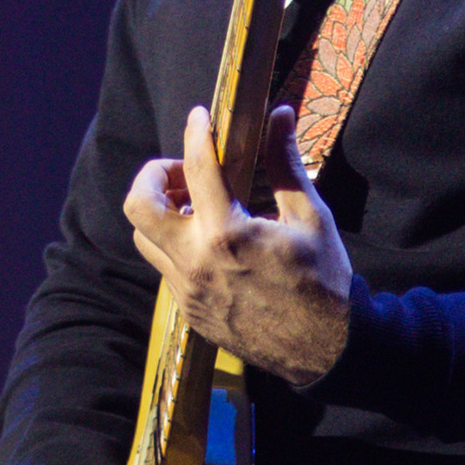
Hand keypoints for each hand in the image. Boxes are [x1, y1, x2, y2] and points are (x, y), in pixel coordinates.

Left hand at [123, 102, 352, 386]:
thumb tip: (280, 115)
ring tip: (197, 206)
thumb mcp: (310, 216)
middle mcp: (196, 262)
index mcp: (228, 234)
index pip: (197, 167)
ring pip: (145, 239)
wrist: (325, 350)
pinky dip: (178, 244)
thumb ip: (285, 164)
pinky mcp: (190, 310)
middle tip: (185, 172)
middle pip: (138, 206)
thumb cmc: (323, 279)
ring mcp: (188, 290)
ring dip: (161, 213)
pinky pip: (166, 268)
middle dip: (152, 176)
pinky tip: (210, 241)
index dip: (196, 132)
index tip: (200, 117)